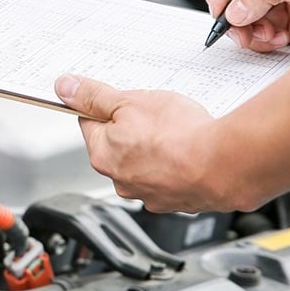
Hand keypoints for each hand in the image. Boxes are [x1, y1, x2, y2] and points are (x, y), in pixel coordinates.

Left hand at [54, 75, 245, 212]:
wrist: (224, 164)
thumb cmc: (179, 136)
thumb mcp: (130, 101)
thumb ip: (94, 96)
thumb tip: (65, 88)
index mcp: (102, 155)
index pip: (90, 123)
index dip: (106, 106)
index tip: (120, 100)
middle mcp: (121, 181)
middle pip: (119, 145)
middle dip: (133, 128)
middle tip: (155, 114)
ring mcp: (149, 195)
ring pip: (146, 162)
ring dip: (156, 147)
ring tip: (178, 132)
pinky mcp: (176, 201)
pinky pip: (171, 177)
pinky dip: (178, 165)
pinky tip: (191, 151)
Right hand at [203, 0, 289, 51]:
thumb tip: (234, 9)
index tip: (220, 7)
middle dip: (232, 14)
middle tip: (243, 29)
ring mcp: (269, 0)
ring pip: (235, 18)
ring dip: (247, 32)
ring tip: (269, 34)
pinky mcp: (275, 23)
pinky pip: (251, 35)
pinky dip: (261, 41)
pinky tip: (281, 38)